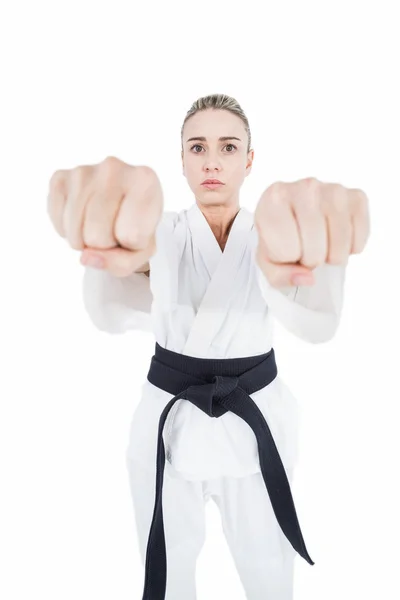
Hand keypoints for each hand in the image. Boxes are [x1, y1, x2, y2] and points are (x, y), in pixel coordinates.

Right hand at [47, 156, 162, 276]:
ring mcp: (83, 170)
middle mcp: (114, 167)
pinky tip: (82, 217)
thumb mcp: (141, 251)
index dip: (132, 244)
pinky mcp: (60, 178)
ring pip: (76, 233)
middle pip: (98, 236)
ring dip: (84, 240)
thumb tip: (85, 257)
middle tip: (113, 228)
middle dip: (105, 244)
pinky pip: (58, 222)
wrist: (120, 203)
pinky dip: (68, 229)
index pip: (131, 236)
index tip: (136, 229)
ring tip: (98, 224)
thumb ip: (122, 263)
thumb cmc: (135, 226)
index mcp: (145, 180)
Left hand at [254, 177, 369, 287]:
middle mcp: (305, 187)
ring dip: (332, 256)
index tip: (284, 247)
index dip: (286, 259)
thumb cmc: (279, 237)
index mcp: (274, 199)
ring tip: (322, 245)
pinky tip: (336, 238)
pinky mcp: (356, 197)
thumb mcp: (268, 262)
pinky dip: (351, 248)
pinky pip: (360, 238)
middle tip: (305, 250)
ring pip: (340, 246)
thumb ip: (281, 276)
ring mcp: (333, 189)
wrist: (296, 215)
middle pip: (315, 251)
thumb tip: (308, 278)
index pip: (286, 251)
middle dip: (311, 261)